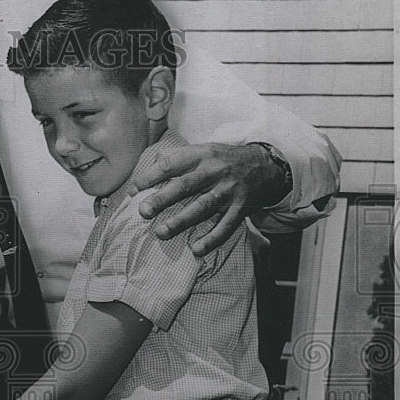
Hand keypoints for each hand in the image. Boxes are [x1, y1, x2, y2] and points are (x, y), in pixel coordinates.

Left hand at [128, 142, 285, 255]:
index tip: (133, 191)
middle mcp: (215, 172)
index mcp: (201, 155)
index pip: (171, 164)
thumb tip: (150, 166)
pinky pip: (226, 226)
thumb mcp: (203, 150)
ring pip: (203, 207)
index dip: (150, 176)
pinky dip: (212, 240)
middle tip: (143, 211)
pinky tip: (196, 250)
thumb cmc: (222, 160)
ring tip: (161, 232)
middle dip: (163, 199)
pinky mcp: (241, 208)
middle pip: (186, 186)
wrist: (266, 165)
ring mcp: (229, 191)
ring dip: (181, 221)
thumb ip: (177, 157)